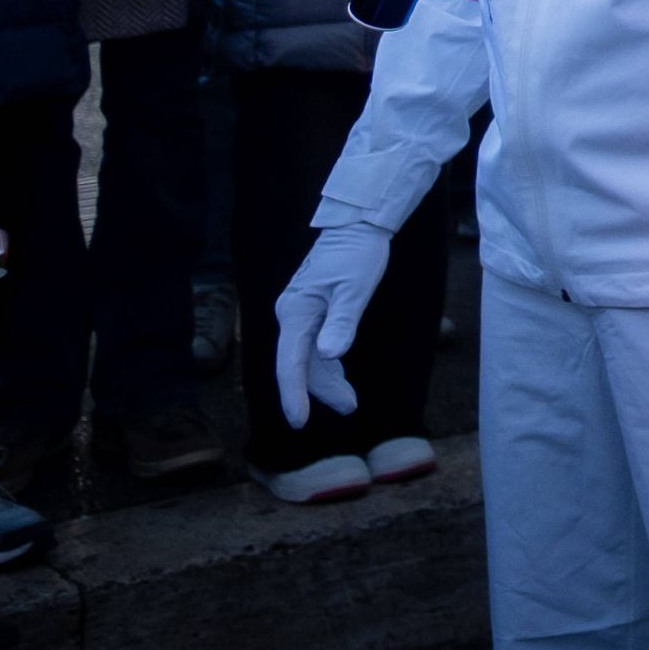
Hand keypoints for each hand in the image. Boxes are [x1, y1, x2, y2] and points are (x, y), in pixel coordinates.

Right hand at [273, 223, 391, 429]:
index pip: (290, 363)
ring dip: (327, 381)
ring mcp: (300, 315)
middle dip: (321, 390)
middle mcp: (291, 316)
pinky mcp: (312, 313)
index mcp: (296, 312)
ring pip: (308, 358)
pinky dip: (328, 365)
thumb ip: (343, 322)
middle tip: (350, 408)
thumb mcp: (356, 289)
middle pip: (299, 364)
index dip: (294, 394)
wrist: (357, 227)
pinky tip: (341, 380)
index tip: (299, 421)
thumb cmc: (358, 255)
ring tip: (350, 403)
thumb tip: (330, 356)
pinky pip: (315, 347)